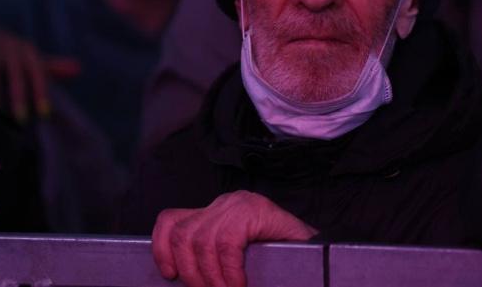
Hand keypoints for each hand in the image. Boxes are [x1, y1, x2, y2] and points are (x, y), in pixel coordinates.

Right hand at [0, 22, 80, 121]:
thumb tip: (79, 69)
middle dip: (19, 99)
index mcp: (26, 50)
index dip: (42, 92)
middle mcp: (7, 46)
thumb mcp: (27, 54)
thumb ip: (51, 66)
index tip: (45, 114)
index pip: (38, 72)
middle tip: (22, 122)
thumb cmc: (3, 48)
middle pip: (16, 77)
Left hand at [152, 190, 316, 286]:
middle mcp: (225, 203)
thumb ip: (211, 261)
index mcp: (215, 213)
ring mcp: (240, 204)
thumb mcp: (235, 259)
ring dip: (210, 277)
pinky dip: (229, 272)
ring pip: (201, 241)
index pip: (171, 219)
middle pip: (182, 234)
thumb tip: (179, 278)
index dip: (161, 248)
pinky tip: (240, 285)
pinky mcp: (256, 210)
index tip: (169, 274)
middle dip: (190, 273)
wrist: (320, 253)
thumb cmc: (277, 262)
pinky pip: (227, 243)